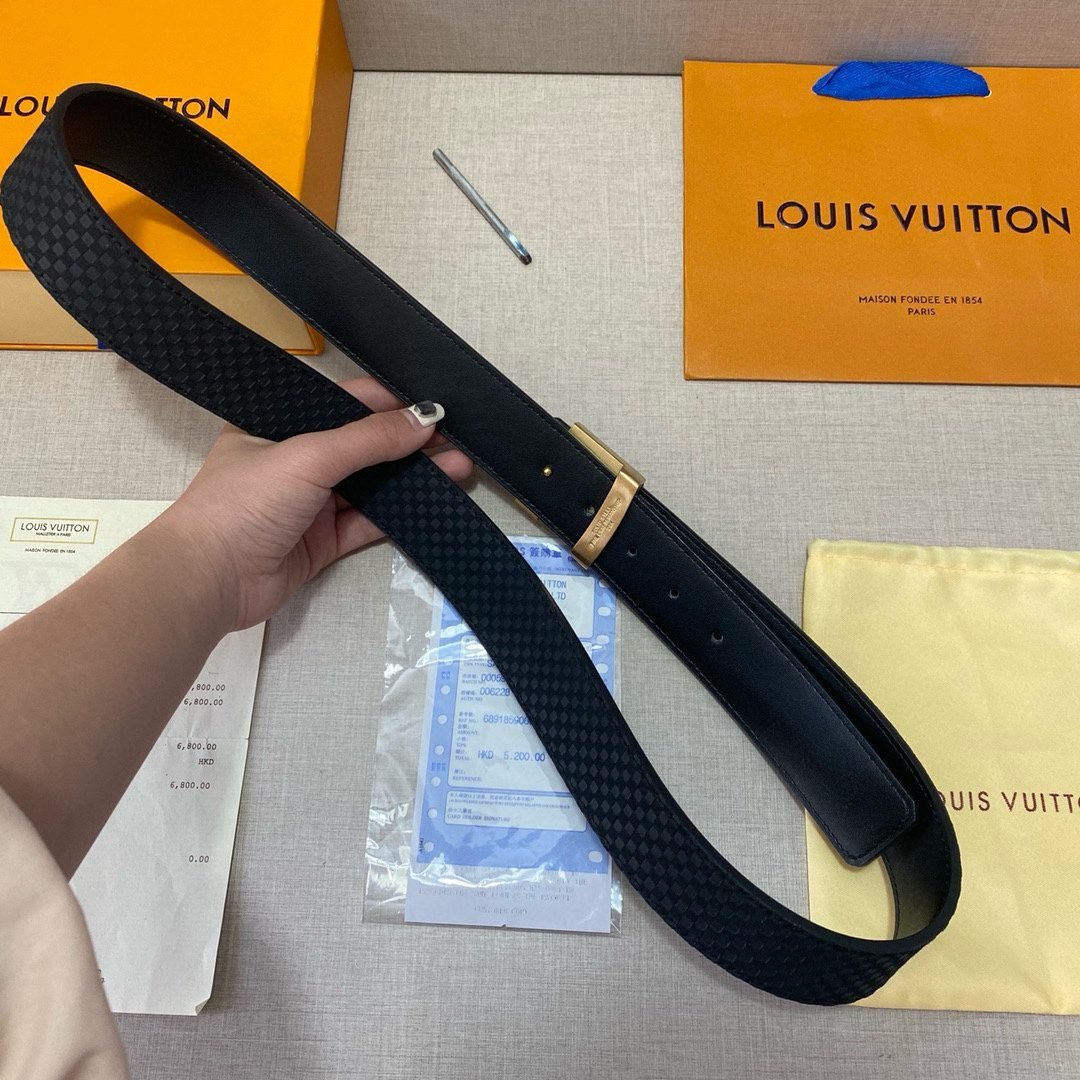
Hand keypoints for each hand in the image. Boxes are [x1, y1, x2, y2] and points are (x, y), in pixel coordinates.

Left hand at [159, 376, 469, 630]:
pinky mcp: (321, 543)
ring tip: (459, 468)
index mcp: (276, 424)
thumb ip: (369, 439)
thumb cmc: (241, 504)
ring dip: (412, 479)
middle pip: (362, 445)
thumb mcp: (308, 456)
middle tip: (456, 437)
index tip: (432, 404)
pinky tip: (434, 504)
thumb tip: (424, 418)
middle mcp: (292, 460)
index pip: (341, 402)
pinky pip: (368, 523)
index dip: (387, 402)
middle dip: (408, 442)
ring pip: (371, 485)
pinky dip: (400, 515)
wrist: (208, 580)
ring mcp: (308, 504)